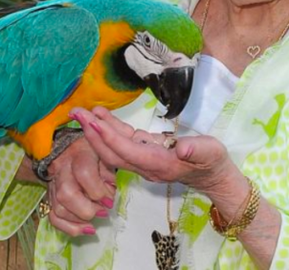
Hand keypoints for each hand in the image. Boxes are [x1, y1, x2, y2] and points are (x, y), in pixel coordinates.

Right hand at [44, 135, 116, 236]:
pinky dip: (69, 227)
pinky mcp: (50, 196)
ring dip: (79, 220)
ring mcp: (53, 184)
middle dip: (87, 209)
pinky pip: (53, 217)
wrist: (66, 147)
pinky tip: (84, 229)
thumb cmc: (90, 150)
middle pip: (66, 194)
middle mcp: (62, 169)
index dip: (98, 191)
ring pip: (59, 208)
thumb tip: (109, 195)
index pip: (84, 174)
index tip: (110, 201)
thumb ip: (108, 172)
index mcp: (79, 155)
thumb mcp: (104, 153)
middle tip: (103, 212)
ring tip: (95, 221)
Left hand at [71, 106, 242, 197]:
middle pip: (113, 153)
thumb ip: (196, 149)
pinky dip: (110, 129)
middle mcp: (146, 165)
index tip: (93, 122)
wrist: (212, 176)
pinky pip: (122, 143)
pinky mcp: (144, 153)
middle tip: (76, 114)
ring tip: (82, 112)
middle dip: (93, 134)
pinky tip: (100, 116)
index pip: (128, 151)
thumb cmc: (212, 161)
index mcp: (160, 164)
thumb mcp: (210, 152)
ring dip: (96, 131)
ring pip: (114, 149)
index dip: (109, 137)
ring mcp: (143, 161)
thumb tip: (182, 148)